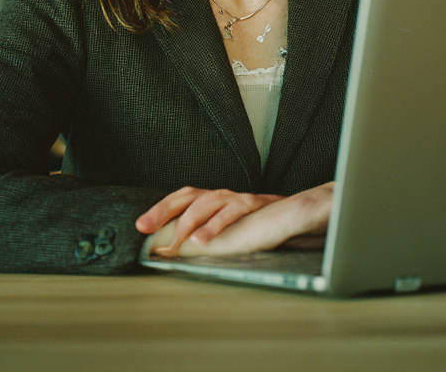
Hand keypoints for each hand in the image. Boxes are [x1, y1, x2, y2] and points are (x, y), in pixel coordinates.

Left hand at [137, 182, 333, 256]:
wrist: (304, 214)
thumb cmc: (267, 226)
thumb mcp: (233, 233)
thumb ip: (212, 238)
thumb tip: (180, 252)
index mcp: (218, 200)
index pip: (184, 197)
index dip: (162, 208)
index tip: (141, 226)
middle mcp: (226, 195)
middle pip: (189, 193)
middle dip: (164, 209)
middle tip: (144, 227)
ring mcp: (241, 198)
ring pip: (208, 200)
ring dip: (187, 221)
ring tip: (173, 242)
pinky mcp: (257, 205)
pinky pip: (233, 211)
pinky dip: (215, 225)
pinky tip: (202, 241)